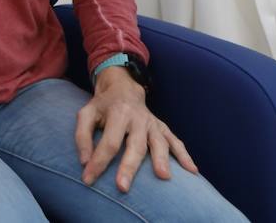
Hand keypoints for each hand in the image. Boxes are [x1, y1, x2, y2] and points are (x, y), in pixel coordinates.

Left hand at [77, 68, 197, 192]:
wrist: (124, 88)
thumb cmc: (103, 106)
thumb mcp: (86, 114)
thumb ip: (82, 136)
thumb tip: (85, 161)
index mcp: (117, 114)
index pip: (108, 142)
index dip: (98, 162)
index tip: (88, 179)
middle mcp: (138, 119)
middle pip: (135, 145)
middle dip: (129, 167)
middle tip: (122, 187)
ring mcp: (153, 124)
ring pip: (159, 143)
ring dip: (161, 159)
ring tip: (163, 177)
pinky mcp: (162, 128)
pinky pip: (176, 141)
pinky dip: (185, 155)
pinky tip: (192, 171)